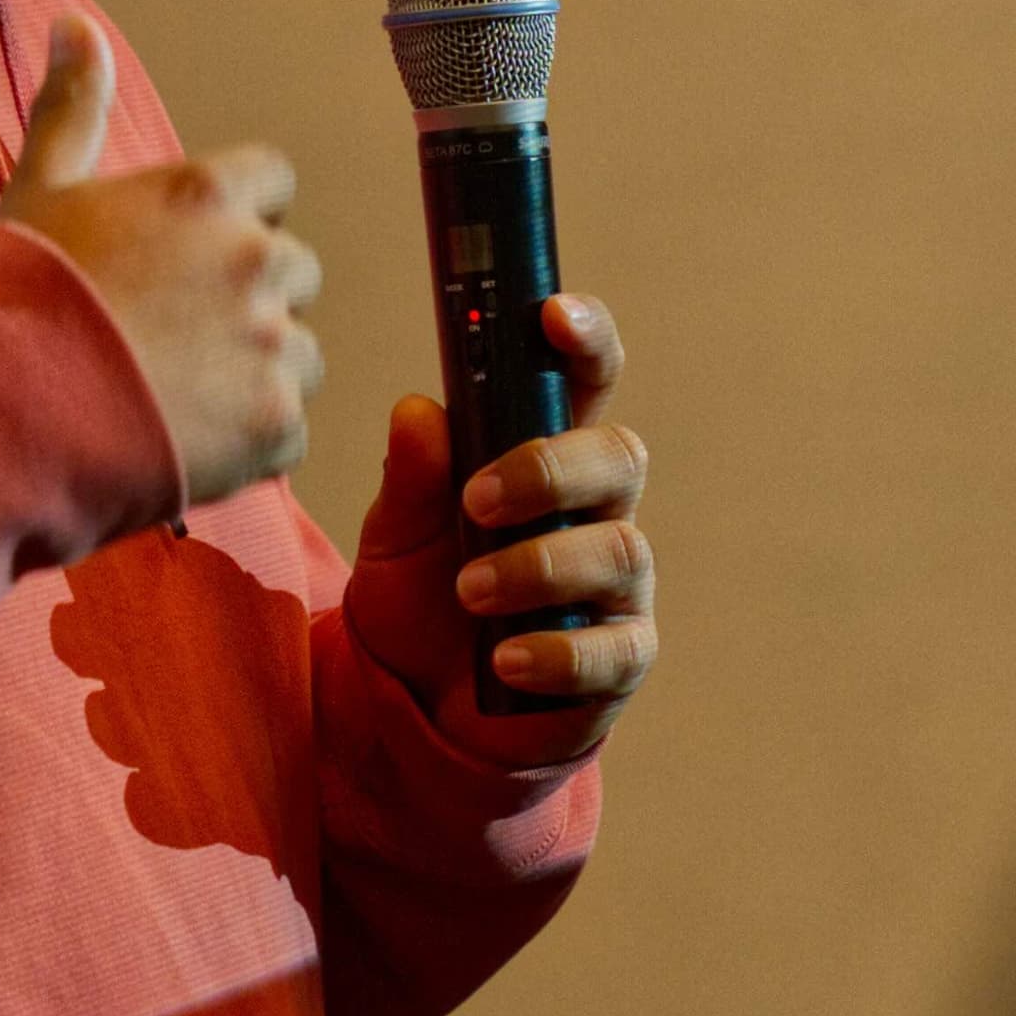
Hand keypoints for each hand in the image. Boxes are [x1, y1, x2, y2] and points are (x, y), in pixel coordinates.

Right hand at [0, 17, 321, 504]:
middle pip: (293, 268)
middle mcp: (253, 259)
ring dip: (257, 367)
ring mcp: (271, 344)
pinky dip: (250, 437)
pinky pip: (289, 426)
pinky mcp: (275, 423)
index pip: (274, 181)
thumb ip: (74, 103)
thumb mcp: (40, 185)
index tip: (190, 248)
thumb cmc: (19, 289)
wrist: (2, 406)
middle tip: (178, 329)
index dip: (239, 212)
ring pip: (300, 350)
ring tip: (180, 390)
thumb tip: (75, 22)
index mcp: (205, 194)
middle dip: (251, 294)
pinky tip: (186, 436)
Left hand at [342, 294, 655, 767]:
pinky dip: (557, 651)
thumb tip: (421, 410)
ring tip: (470, 589)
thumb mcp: (395, 529)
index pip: (584, 381)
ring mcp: (617, 586)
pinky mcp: (620, 660)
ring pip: (620, 550)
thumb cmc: (418, 591)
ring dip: (539, 565)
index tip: (554, 316)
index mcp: (543, 453)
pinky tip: (505, 659)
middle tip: (475, 502)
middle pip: (618, 457)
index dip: (585, 339)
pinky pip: (617, 649)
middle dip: (548, 471)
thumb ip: (412, 474)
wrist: (416, 699)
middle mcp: (596, 509)